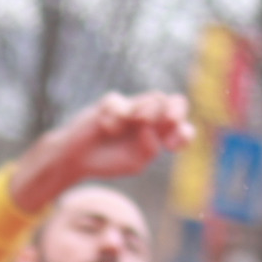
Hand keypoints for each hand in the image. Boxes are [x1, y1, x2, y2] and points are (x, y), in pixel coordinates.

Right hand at [8, 92, 194, 211]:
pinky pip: (122, 104)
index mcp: (159, 134)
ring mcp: (132, 108)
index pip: (182, 128)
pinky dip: (118, 118)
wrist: (78, 159)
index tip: (170, 147)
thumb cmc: (109, 161)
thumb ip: (149, 148)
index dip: (183, 134)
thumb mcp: (135, 163)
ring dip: (149, 111)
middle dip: (177, 110)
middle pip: (176, 102)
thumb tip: (149, 125)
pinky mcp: (112, 103)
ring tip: (136, 121)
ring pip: (155, 98)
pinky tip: (107, 129)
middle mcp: (150, 118)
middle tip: (170, 120)